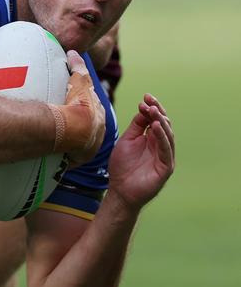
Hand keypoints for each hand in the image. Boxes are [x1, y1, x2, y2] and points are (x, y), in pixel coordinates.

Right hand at [51, 51, 104, 166]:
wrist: (73, 129)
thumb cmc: (77, 105)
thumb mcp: (78, 81)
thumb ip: (77, 67)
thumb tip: (74, 52)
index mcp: (98, 115)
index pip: (94, 110)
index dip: (85, 107)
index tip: (75, 106)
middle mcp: (97, 132)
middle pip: (89, 128)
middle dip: (81, 126)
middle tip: (67, 123)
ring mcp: (89, 147)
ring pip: (81, 143)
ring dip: (73, 141)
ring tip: (60, 139)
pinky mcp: (79, 158)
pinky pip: (72, 156)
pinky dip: (66, 154)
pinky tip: (57, 152)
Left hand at [107, 94, 174, 209]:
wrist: (119, 190)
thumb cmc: (122, 166)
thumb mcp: (127, 141)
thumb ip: (136, 126)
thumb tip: (143, 107)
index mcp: (151, 139)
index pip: (156, 120)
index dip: (152, 107)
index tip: (146, 96)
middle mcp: (160, 146)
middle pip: (164, 124)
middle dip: (157, 111)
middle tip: (149, 101)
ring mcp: (164, 156)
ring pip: (167, 135)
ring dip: (161, 121)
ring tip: (153, 110)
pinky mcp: (166, 167)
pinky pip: (166, 149)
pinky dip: (162, 137)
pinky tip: (157, 127)